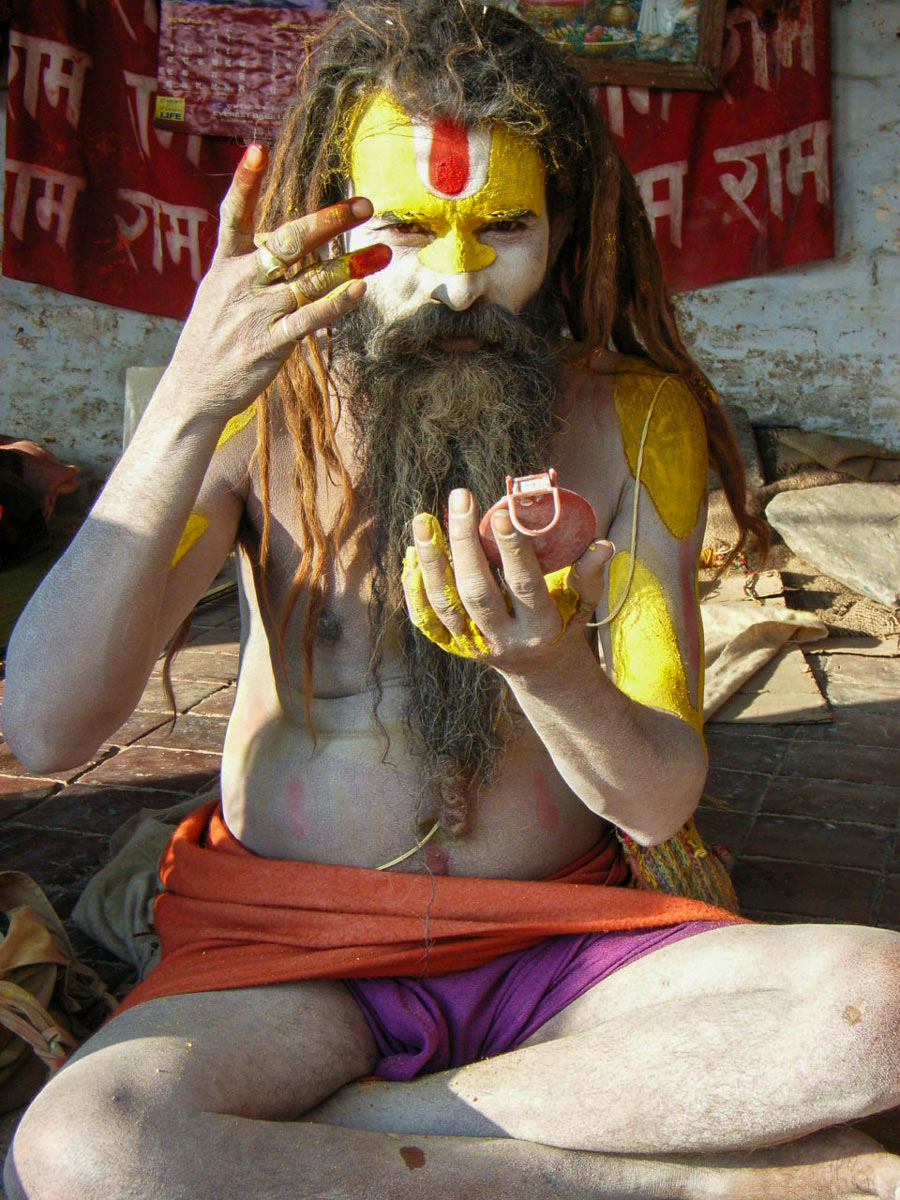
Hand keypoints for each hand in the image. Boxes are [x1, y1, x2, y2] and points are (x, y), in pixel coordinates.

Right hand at [165, 144, 389, 422]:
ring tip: (383, 252)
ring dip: (350, 264)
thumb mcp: (218, 293)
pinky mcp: (271, 343)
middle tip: (364, 204)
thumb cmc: (211, 338)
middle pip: (288, 241)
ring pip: (309, 280)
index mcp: (225, 264)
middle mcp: (240, 282)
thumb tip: (281, 241)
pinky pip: (309, 318)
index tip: (257, 150)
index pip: (233, 215)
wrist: (194, 389)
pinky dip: (336, 304)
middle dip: (329, 220)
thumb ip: (248, 265)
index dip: (244, 182)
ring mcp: (256, 312)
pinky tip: (359, 290)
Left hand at [401, 487, 613, 670]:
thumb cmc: (563, 622)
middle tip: (460, 497)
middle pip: (476, 591)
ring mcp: (472, 644)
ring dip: (430, 560)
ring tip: (423, 519)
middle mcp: (502, 638)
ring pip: (444, 603)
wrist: (538, 670)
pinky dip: (414, 586)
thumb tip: (602, 545)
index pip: (523, 585)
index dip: (512, 549)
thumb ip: (588, 575)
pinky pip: (425, 617)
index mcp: (540, 628)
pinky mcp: (451, 645)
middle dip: (465, 543)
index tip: (499, 511)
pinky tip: (412, 552)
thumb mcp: (583, 604)